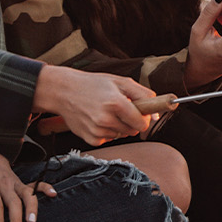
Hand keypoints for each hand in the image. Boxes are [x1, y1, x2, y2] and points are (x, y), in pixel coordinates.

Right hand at [35, 60, 163, 150]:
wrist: (64, 91)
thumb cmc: (92, 84)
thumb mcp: (120, 81)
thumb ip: (143, 95)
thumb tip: (157, 113)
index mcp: (116, 103)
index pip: (142, 123)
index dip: (143, 118)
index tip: (140, 113)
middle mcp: (106, 119)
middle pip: (132, 131)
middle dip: (130, 121)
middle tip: (119, 109)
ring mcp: (97, 130)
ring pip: (120, 135)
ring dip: (118, 126)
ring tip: (105, 112)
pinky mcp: (90, 138)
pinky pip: (108, 139)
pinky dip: (106, 132)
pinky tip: (97, 120)